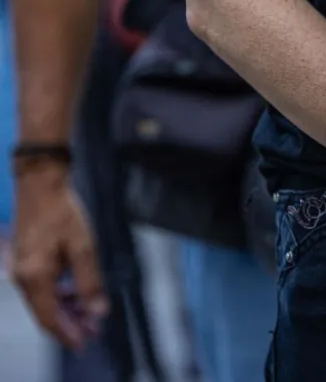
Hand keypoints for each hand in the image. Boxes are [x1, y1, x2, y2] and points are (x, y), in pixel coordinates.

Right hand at [12, 160, 107, 349]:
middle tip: (94, 331)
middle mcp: (24, 278)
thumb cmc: (63, 214)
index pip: (50, 317)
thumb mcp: (83, 248)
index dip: (68, 333)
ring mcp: (23, 270)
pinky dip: (60, 294)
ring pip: (44, 301)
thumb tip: (98, 311)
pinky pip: (42, 288)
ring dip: (67, 309)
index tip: (86, 342)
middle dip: (70, 323)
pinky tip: (77, 293)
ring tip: (91, 314)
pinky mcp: (27, 262)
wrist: (41, 186)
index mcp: (35, 277)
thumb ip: (89, 281)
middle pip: (46, 312)